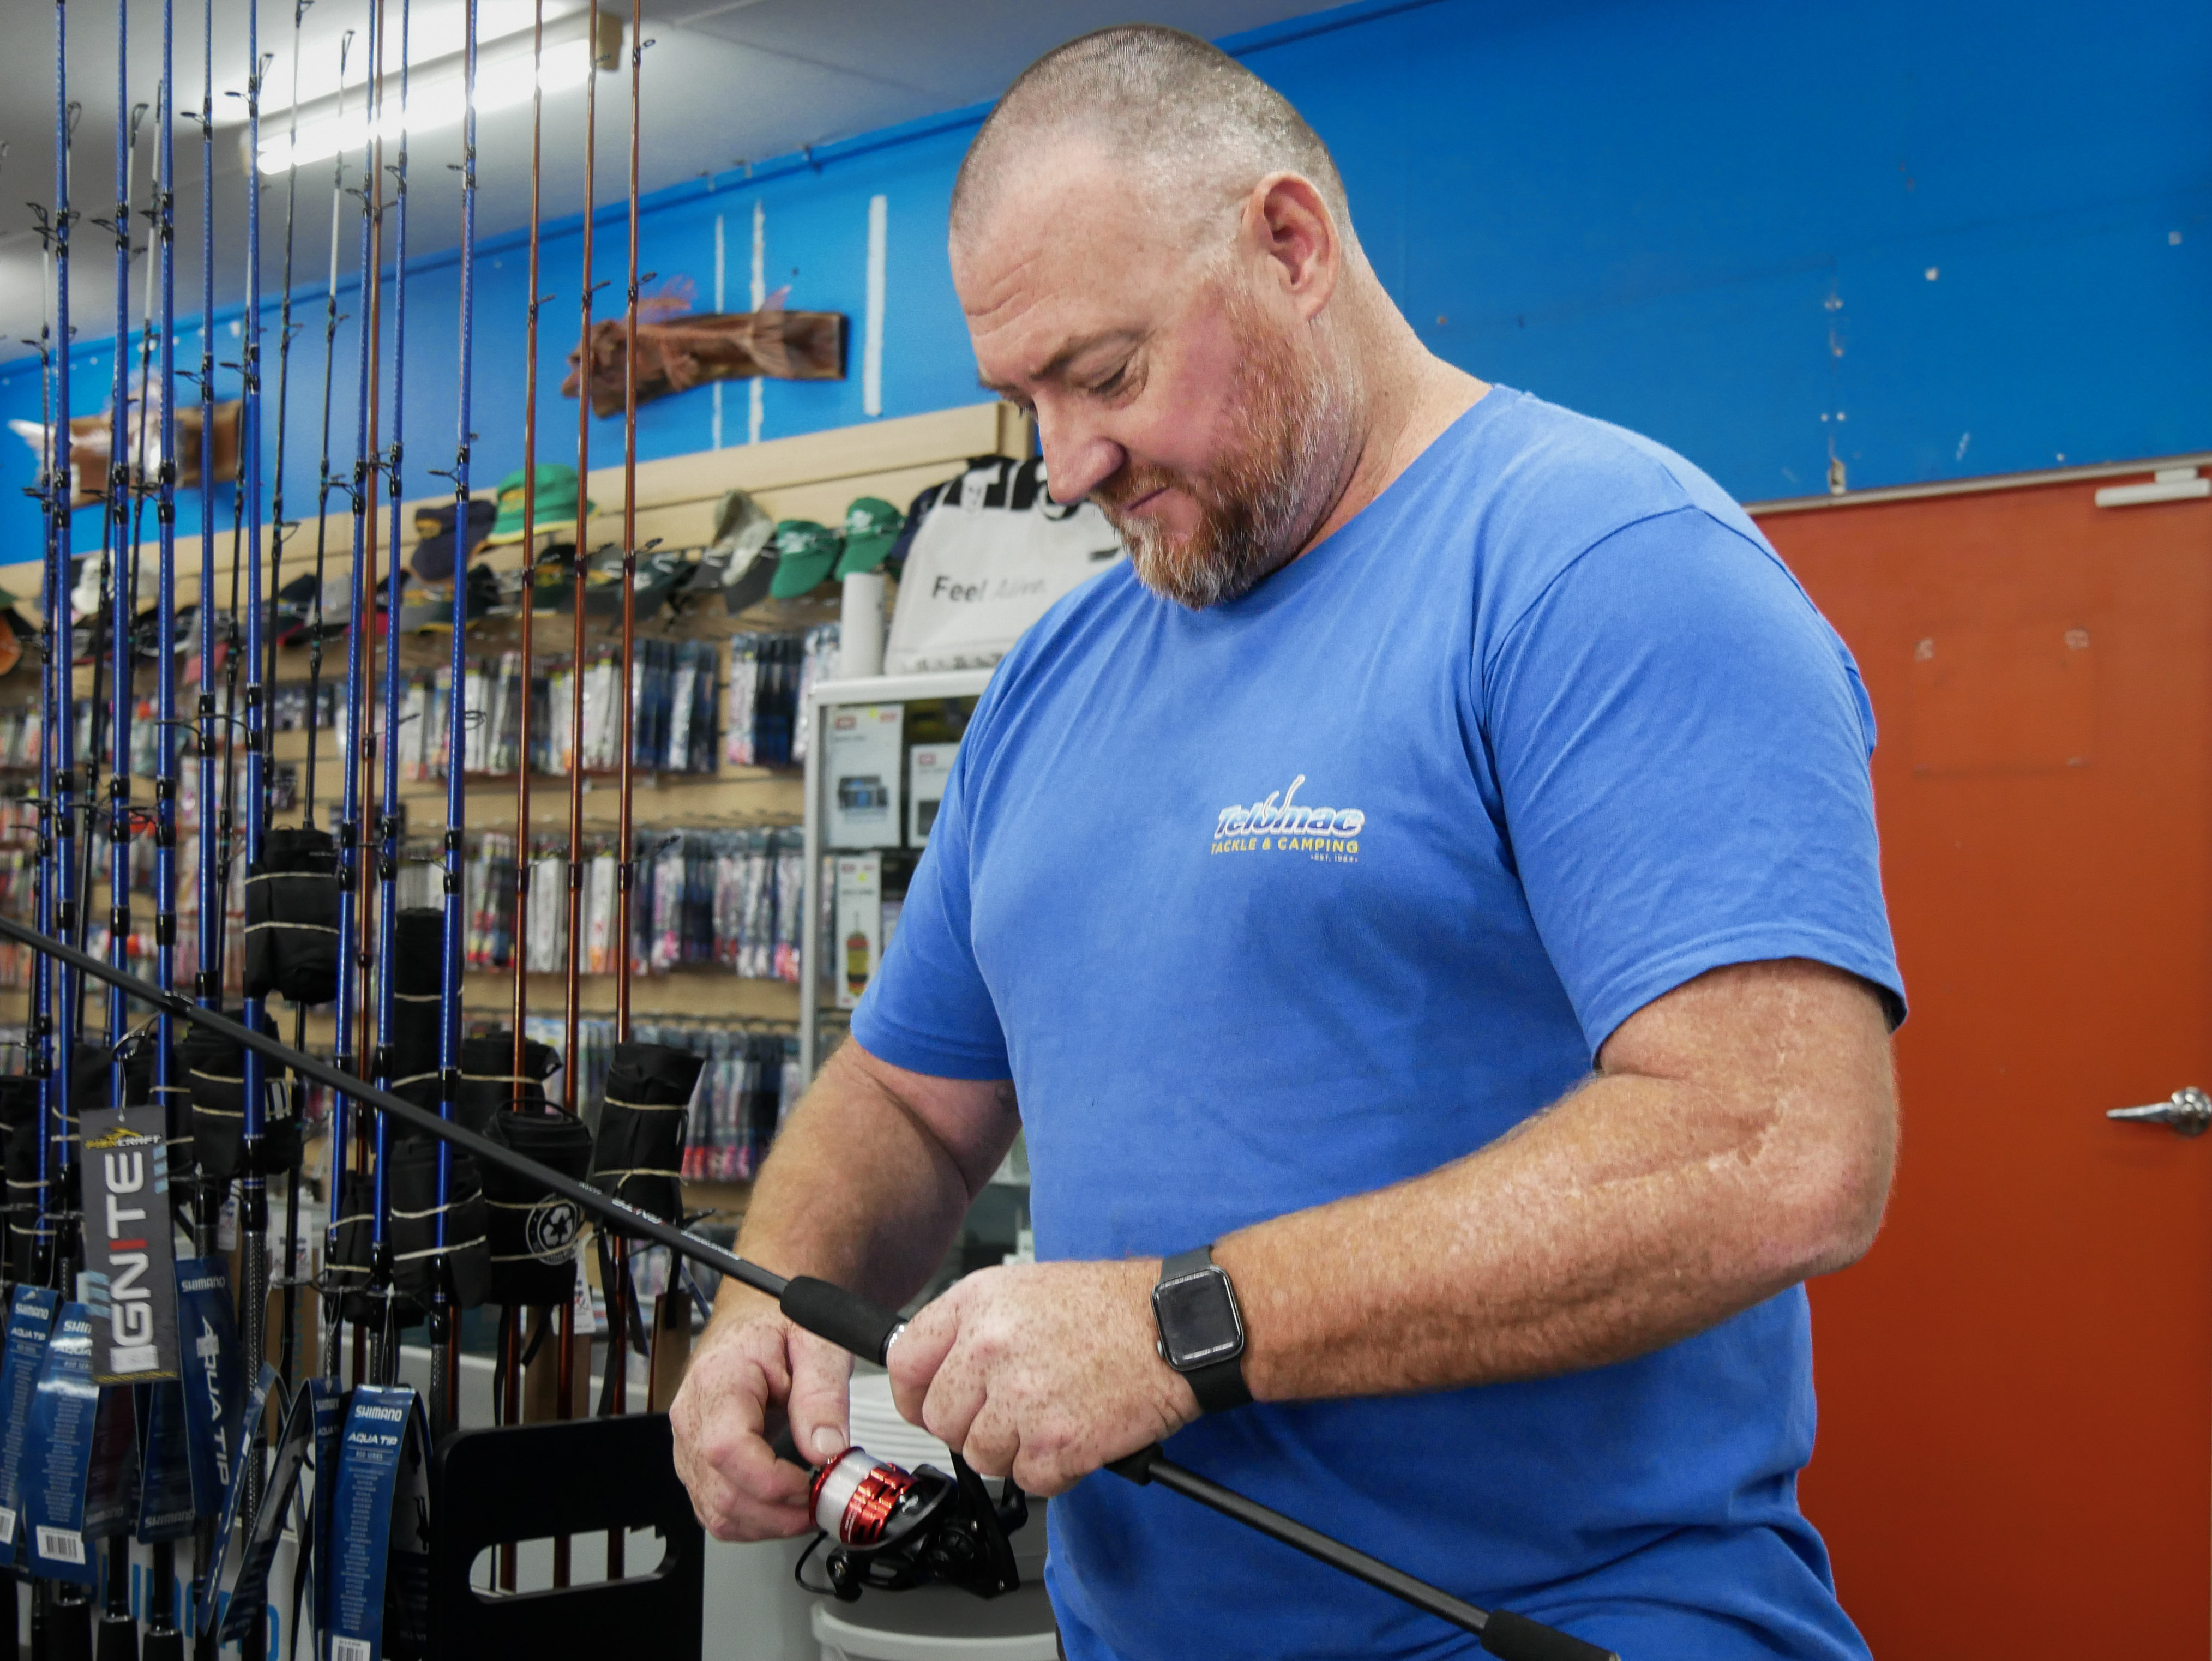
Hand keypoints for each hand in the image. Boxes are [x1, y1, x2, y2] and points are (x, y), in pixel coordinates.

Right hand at [670, 1291, 856, 1540]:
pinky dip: (752, 1521)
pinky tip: (783, 1508)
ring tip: (808, 1506)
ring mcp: (688, 1444)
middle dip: (778, 1513)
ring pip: (716, 1512)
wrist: (756, 1320)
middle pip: (720, 1493)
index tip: (812, 1485)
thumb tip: (826, 1449)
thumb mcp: (818, 1343)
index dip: (771, 1482)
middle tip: (822, 1502)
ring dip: (768, 1524)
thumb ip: (823, 1394)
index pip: (727, 1449)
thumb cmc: (781, 1327)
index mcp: (719, 1379)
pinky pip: (715, 1510)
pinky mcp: (695, 1463)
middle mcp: (692, 1417)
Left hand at [888, 1260, 1198, 1496]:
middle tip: (1012, 1414)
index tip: (928, 1407)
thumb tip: (940, 1371)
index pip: (904, 1363)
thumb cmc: (1116, 1307)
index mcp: (978, 1303)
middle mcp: (989, 1348)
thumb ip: (975, 1327)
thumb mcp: (1029, 1288)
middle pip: (940, 1420)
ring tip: (1052, 1418)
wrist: (1180, 1328)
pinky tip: (1076, 1438)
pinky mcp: (1055, 1442)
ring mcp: (1020, 1398)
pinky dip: (1052, 1471)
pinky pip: (1028, 1481)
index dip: (913, 1395)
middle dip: (972, 1426)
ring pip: (981, 1457)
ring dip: (1014, 1451)